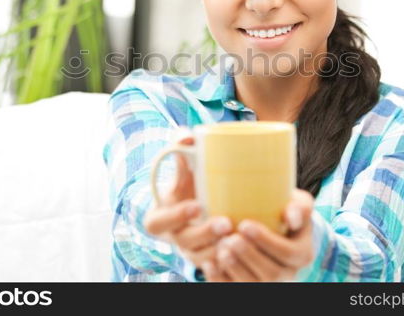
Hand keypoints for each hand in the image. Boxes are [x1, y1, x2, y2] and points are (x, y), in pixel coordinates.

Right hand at [143, 133, 232, 267]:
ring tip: (239, 239)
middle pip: (186, 242)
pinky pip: (216, 268)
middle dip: (206, 234)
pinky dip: (228, 264)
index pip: (159, 222)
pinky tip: (244, 258)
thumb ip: (181, 151)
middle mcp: (175, 238)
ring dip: (220, 252)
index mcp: (160, 218)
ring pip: (203, 258)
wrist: (199, 206)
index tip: (196, 205)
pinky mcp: (209, 260)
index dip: (176, 216)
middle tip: (226, 223)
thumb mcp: (182, 170)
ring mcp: (191, 252)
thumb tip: (186, 134)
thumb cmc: (189, 185)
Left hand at [202, 188, 314, 281]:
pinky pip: (234, 289)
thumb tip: (291, 218)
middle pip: (271, 273)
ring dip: (235, 269)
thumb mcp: (298, 203)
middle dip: (249, 256)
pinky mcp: (249, 286)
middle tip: (230, 239)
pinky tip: (209, 264)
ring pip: (253, 285)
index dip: (267, 241)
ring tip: (221, 250)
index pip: (288, 253)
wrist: (275, 227)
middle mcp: (288, 274)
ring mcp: (268, 283)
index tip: (244, 225)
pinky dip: (221, 279)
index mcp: (302, 254)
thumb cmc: (285, 209)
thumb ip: (300, 206)